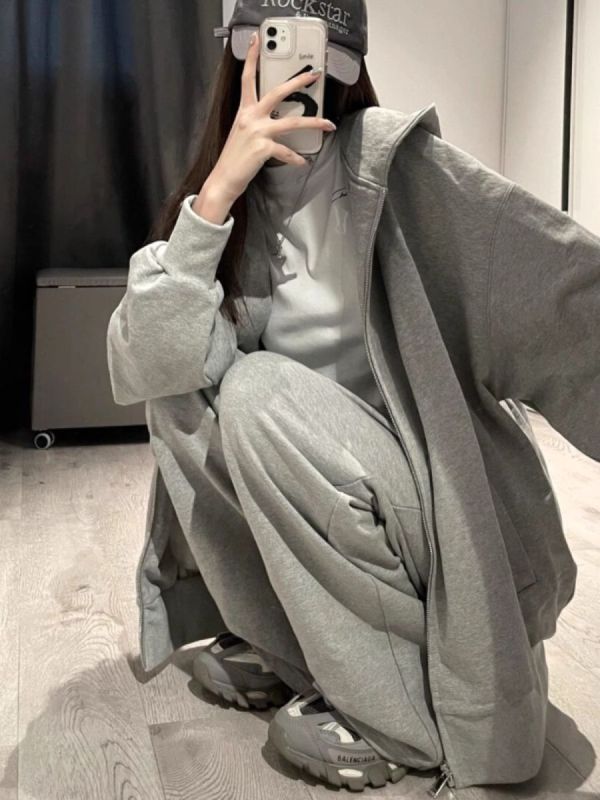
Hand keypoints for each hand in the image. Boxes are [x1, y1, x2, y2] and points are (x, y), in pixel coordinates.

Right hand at [207, 30, 335, 203]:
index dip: (252, 57)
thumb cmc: (235, 158)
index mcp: (244, 111)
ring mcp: (257, 131)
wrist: (224, 179)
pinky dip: (296, 159)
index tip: (257, 39)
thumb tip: (278, 118)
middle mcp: (250, 117)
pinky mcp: (263, 148)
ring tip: (328, 124)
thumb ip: (257, 121)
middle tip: (314, 75)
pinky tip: (302, 162)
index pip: (247, 78)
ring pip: (292, 122)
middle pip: (277, 92)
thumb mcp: (243, 133)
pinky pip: (287, 151)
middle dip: (298, 82)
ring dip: (314, 122)